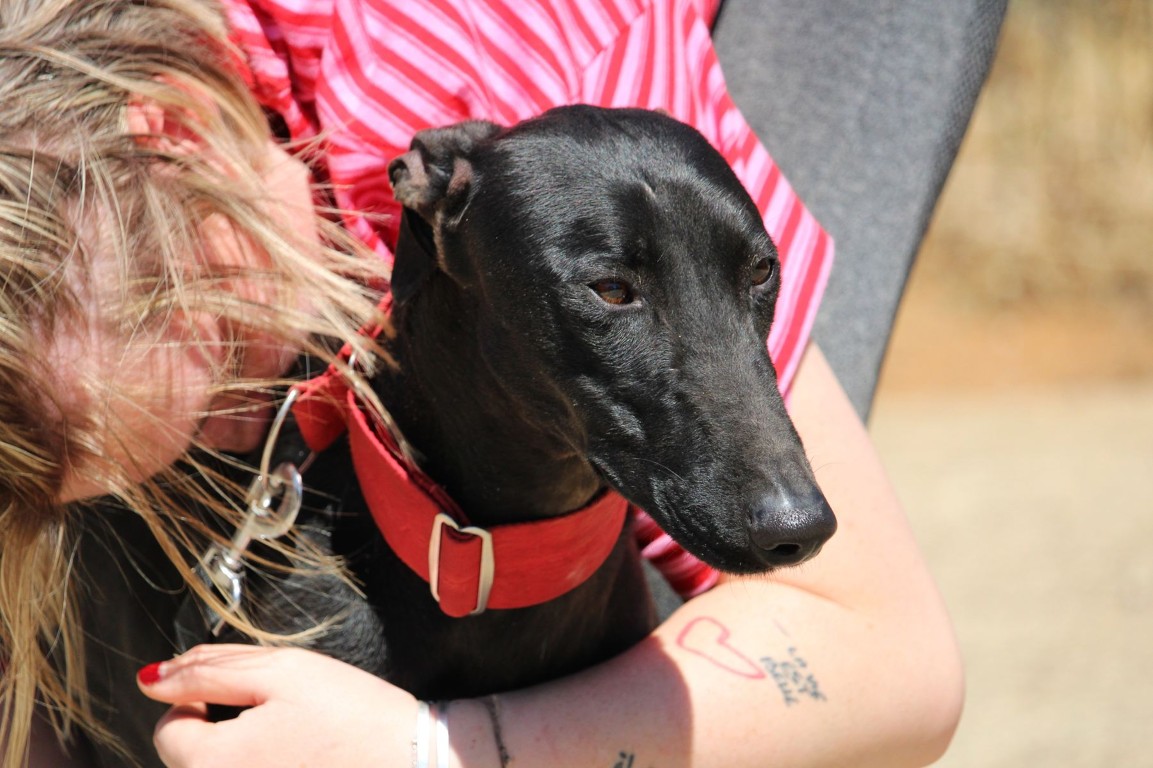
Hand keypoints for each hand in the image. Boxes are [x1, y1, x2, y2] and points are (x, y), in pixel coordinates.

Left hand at [137, 644, 418, 767]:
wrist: (415, 761)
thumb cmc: (354, 715)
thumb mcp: (281, 671)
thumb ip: (209, 671)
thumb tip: (154, 679)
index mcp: (212, 763)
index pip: (169, 731)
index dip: (203, 703)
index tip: (251, 696)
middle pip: (194, 761)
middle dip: (225, 734)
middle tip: (282, 718)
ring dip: (248, 757)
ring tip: (298, 744)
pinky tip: (305, 763)